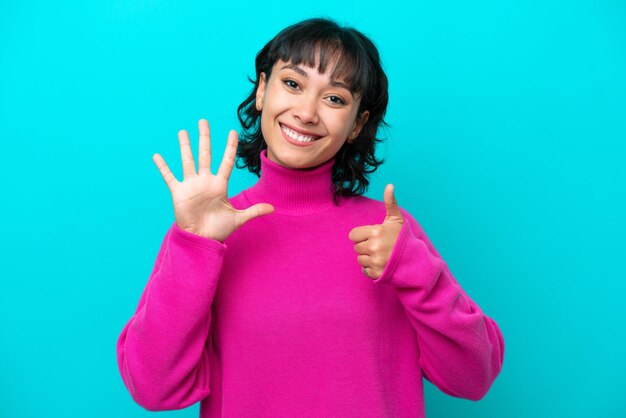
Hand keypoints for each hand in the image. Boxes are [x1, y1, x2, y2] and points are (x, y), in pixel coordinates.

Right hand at [152, 119, 274, 241]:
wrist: (201, 239)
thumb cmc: (219, 229)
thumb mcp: (238, 218)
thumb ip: (254, 211)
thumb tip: (273, 208)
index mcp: (220, 184)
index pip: (227, 161)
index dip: (230, 147)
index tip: (233, 132)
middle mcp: (205, 181)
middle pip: (206, 154)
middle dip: (205, 138)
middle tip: (203, 121)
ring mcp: (191, 185)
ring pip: (188, 161)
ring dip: (185, 146)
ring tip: (182, 131)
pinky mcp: (179, 192)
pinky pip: (169, 177)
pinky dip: (163, 167)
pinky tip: (157, 156)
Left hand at [349, 184, 404, 279]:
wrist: (415, 259)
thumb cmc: (402, 238)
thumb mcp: (396, 219)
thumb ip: (390, 202)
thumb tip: (390, 185)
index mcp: (376, 232)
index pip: (353, 235)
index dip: (362, 235)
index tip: (373, 236)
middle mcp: (374, 247)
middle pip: (356, 248)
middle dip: (366, 247)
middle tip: (380, 246)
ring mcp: (375, 261)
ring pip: (360, 259)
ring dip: (368, 258)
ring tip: (382, 255)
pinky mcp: (377, 273)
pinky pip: (364, 270)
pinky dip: (371, 269)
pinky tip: (382, 264)